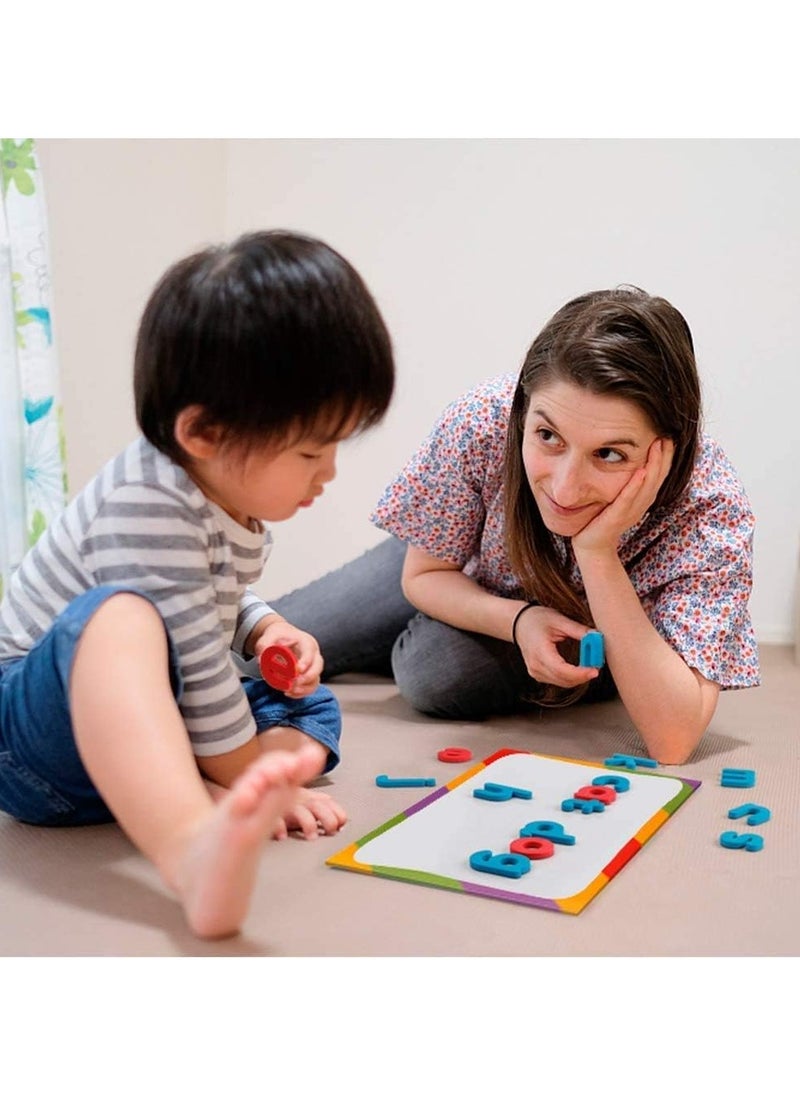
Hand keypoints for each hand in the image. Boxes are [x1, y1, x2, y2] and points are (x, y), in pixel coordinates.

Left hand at [255, 620, 322, 697]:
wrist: (280, 638)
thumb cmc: (277, 637)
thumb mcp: (268, 637)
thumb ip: (265, 646)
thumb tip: (262, 661)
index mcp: (306, 642)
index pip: (310, 652)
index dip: (306, 662)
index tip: (297, 670)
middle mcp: (313, 654)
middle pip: (318, 667)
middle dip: (307, 677)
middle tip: (294, 683)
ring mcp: (312, 666)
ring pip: (316, 680)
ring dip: (304, 688)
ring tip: (289, 690)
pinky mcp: (308, 677)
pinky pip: (309, 687)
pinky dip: (300, 693)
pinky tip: (288, 693)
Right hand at [271, 785, 347, 840]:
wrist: (264, 789)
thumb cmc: (290, 802)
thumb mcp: (308, 801)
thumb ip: (324, 807)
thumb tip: (342, 820)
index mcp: (312, 798)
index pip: (330, 803)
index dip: (338, 813)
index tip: (342, 824)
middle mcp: (301, 801)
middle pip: (318, 806)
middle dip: (328, 819)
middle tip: (331, 831)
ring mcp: (287, 806)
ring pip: (300, 812)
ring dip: (309, 824)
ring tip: (311, 836)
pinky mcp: (271, 813)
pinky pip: (275, 819)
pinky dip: (280, 828)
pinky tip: (283, 836)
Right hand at [514, 605, 599, 687]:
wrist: (520, 624)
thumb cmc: (537, 620)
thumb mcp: (559, 620)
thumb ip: (578, 630)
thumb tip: (596, 637)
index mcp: (539, 651)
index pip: (561, 670)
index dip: (579, 673)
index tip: (594, 670)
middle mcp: (536, 666)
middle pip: (564, 679)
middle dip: (583, 675)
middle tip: (597, 664)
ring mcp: (536, 672)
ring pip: (563, 683)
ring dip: (579, 677)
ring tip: (590, 664)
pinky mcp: (539, 675)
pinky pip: (559, 681)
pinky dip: (571, 677)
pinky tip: (579, 668)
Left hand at [572, 437, 674, 555]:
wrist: (591, 545)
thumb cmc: (602, 518)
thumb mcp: (618, 497)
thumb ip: (626, 481)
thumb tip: (630, 457)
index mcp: (642, 500)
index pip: (659, 475)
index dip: (666, 457)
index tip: (668, 437)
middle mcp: (640, 506)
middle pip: (658, 478)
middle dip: (664, 456)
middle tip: (667, 435)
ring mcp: (630, 513)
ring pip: (647, 487)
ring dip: (654, 465)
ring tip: (658, 445)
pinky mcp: (616, 518)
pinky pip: (628, 499)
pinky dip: (635, 485)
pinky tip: (641, 471)